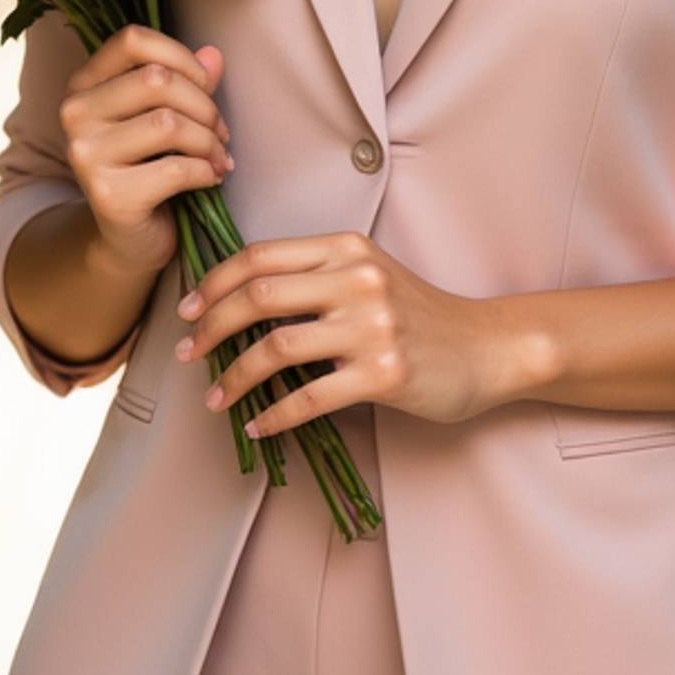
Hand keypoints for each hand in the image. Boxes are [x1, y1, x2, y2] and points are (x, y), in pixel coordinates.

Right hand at [60, 24, 233, 277]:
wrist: (128, 240)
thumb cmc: (149, 167)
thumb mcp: (164, 115)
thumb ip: (186, 81)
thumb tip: (214, 54)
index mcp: (84, 84)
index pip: (133, 40)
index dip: (180, 56)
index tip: (204, 86)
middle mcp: (75, 114)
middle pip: (157, 80)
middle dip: (204, 106)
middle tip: (220, 131)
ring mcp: (86, 155)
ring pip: (169, 123)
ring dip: (208, 141)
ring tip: (218, 156)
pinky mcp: (108, 194)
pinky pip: (176, 168)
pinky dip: (206, 171)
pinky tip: (211, 178)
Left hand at [173, 232, 495, 435]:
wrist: (486, 348)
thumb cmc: (420, 314)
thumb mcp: (370, 274)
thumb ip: (316, 276)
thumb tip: (240, 297)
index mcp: (347, 249)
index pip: (261, 256)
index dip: (213, 282)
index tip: (187, 310)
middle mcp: (358, 280)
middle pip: (258, 297)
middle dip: (210, 328)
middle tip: (188, 352)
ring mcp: (373, 327)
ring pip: (276, 349)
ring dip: (234, 378)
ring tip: (215, 398)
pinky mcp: (385, 374)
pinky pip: (309, 398)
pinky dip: (272, 415)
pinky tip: (257, 425)